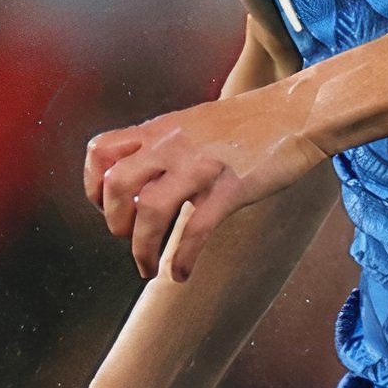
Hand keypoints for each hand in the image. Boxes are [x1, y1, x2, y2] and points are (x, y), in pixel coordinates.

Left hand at [87, 87, 328, 281]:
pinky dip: (181, 259)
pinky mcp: (230, 188)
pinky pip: (195, 230)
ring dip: (141, 248)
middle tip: (127, 239)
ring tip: (148, 268)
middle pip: (116, 184)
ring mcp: (200, 166)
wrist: (295, 114)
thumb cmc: (249, 123)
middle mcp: (172, 145)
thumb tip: (144, 180)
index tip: (106, 208)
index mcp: (160, 130)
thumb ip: (165, 146)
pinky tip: (181, 274)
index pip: (101, 151)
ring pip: (149, 210)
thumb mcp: (194, 123)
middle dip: (113, 221)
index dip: (93, 186)